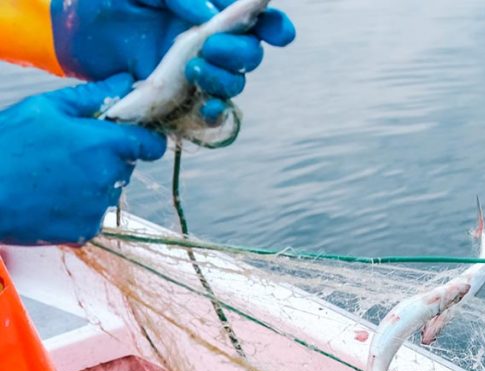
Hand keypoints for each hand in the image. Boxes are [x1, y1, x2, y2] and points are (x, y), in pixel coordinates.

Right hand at [0, 76, 166, 245]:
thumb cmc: (6, 145)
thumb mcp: (44, 108)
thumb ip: (92, 96)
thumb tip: (127, 81)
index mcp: (105, 143)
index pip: (152, 144)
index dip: (144, 138)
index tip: (130, 134)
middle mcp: (109, 178)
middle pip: (125, 165)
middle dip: (106, 156)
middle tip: (67, 151)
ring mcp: (99, 207)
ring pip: (109, 190)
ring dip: (91, 182)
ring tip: (52, 175)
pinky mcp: (86, 230)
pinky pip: (92, 214)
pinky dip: (77, 206)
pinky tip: (49, 196)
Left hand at [52, 0, 295, 119]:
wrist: (75, 31)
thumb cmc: (111, 1)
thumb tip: (211, 15)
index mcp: (210, 11)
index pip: (257, 20)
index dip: (275, 27)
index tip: (276, 33)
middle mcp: (211, 42)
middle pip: (250, 56)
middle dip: (239, 53)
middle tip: (210, 46)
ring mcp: (197, 71)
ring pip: (235, 84)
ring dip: (224, 80)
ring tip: (194, 69)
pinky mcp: (180, 97)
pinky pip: (211, 112)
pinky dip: (214, 112)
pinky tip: (205, 106)